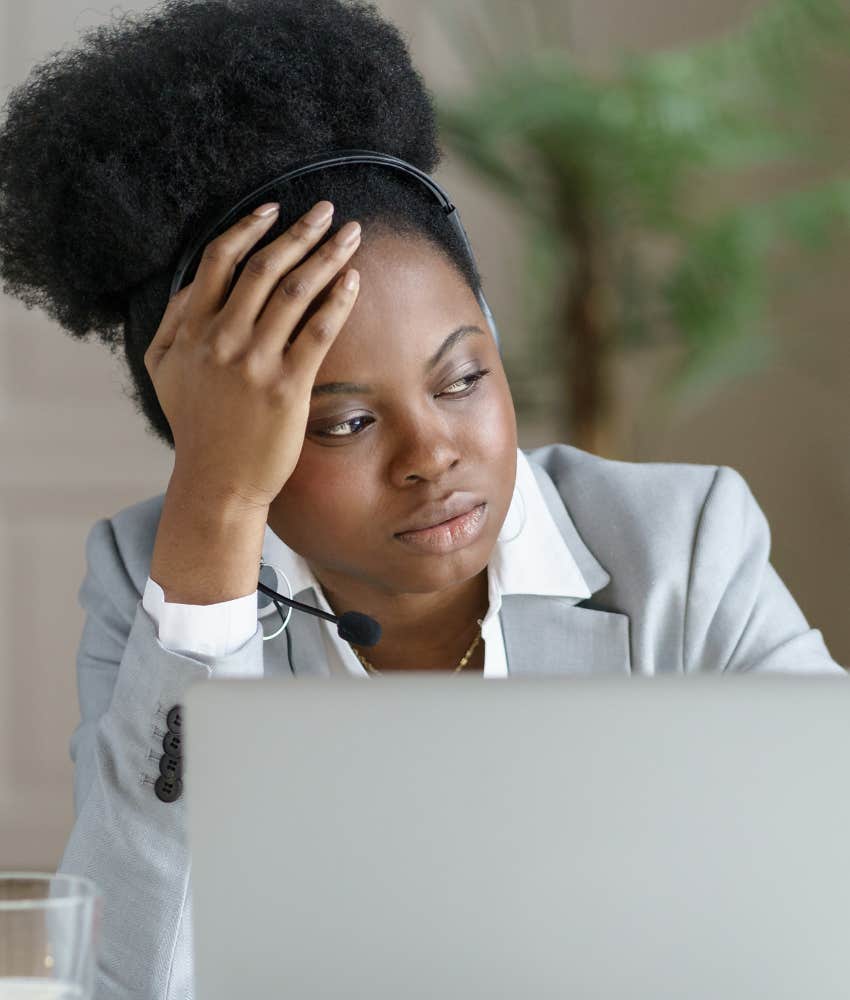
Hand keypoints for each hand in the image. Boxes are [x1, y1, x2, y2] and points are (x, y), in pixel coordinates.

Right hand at [144, 199, 360, 509]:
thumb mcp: (163, 370)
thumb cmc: (195, 426)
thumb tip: (195, 282)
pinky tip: (353, 279)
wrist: (216, 482)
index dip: (250, 227)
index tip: (275, 208)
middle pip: (265, 267)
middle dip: (301, 231)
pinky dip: (337, 300)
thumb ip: (173, 321)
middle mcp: (222, 338)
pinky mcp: (287, 386)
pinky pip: (318, 332)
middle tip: (329, 210)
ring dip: (327, 255)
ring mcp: (255, 362)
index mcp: (192, 329)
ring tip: (351, 234)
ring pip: (295, 291)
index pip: (220, 260)